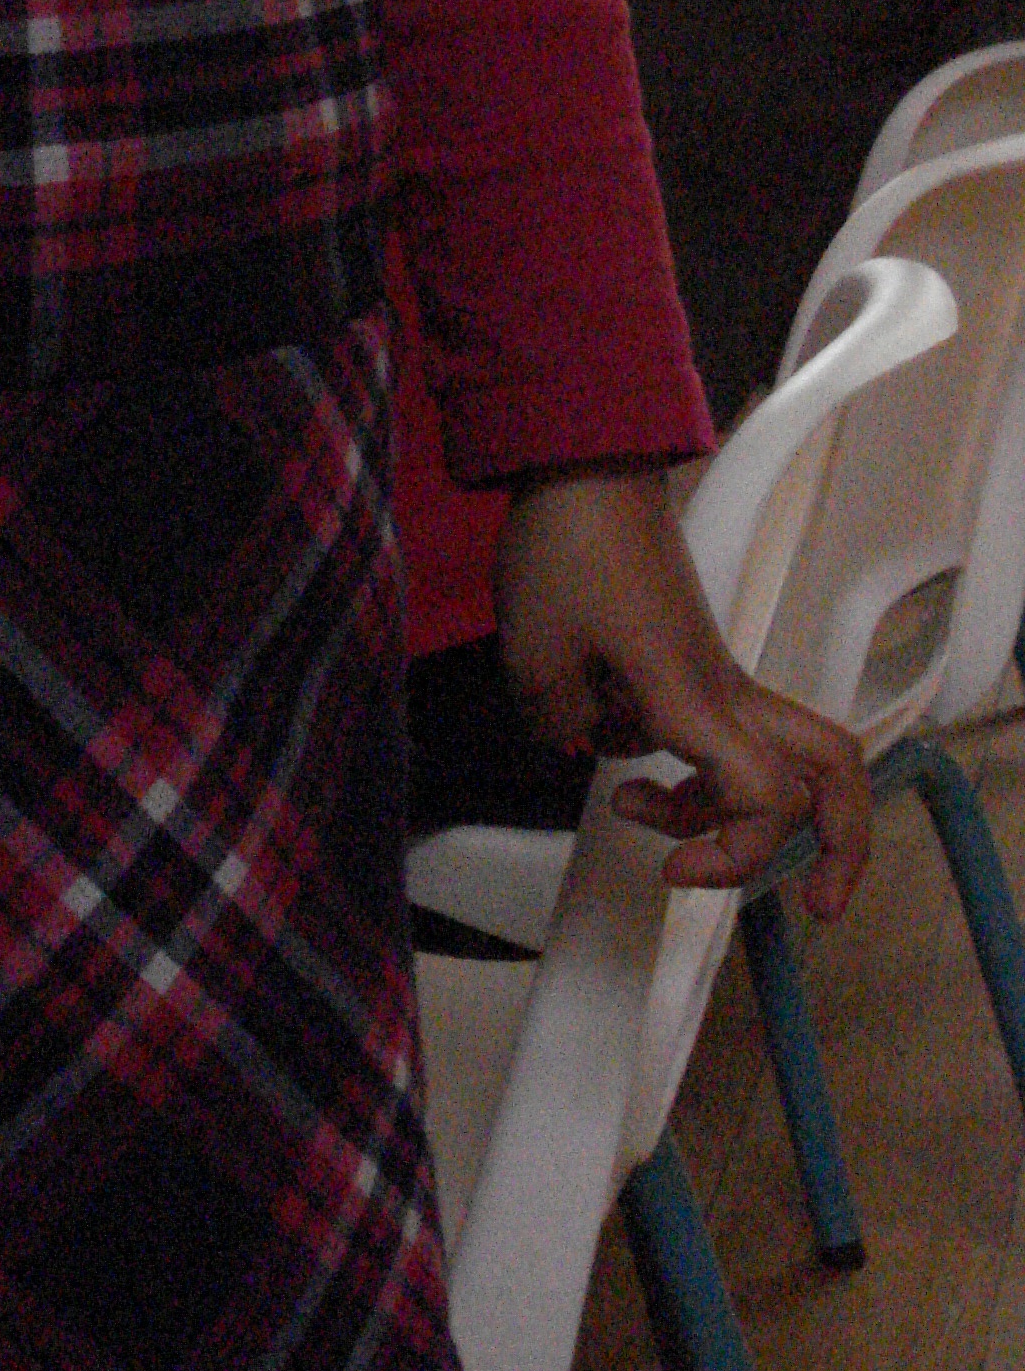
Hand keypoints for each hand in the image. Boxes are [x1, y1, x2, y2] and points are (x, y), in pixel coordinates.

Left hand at [492, 464, 870, 920]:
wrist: (583, 467)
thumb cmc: (566, 549)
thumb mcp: (533, 655)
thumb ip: (558, 722)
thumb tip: (584, 742)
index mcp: (693, 697)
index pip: (764, 798)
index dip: (736, 853)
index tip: (669, 867)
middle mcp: (725, 691)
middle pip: (833, 773)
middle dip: (838, 846)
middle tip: (813, 903)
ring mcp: (719, 674)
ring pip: (780, 760)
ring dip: (726, 812)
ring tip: (640, 811)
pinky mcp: (696, 659)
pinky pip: (725, 731)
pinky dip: (690, 767)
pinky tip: (618, 749)